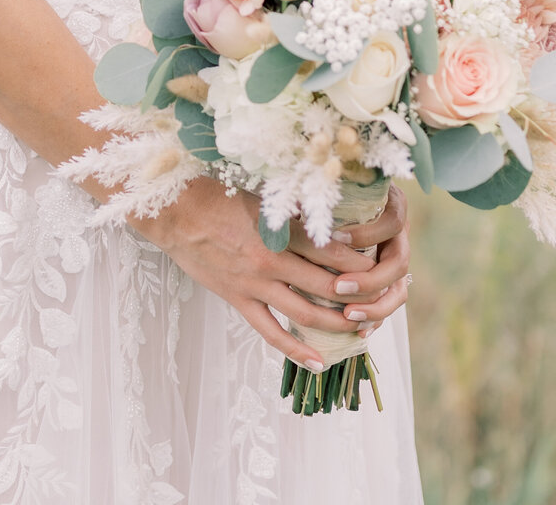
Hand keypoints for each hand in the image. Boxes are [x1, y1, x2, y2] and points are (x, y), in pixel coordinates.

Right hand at [139, 177, 394, 367]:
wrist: (175, 210)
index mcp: (279, 228)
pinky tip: (317, 362)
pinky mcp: (238, 299)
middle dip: (357, 295)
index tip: (380, 262)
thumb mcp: (261, 194)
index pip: (332, 249)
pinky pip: (270, 332)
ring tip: (361, 331)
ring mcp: (254, 284)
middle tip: (380, 301)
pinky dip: (295, 349)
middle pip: (326, 284)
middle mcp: (272, 259)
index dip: (360, 260)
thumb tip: (328, 214)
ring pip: (305, 313)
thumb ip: (294, 209)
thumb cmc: (218, 193)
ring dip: (336, 324)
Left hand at [286, 183, 410, 332]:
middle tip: (339, 287)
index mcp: (391, 205)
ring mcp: (395, 260)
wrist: (335, 209)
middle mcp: (398, 234)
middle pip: (400, 262)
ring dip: (376, 306)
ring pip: (399, 290)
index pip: (392, 221)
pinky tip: (359, 332)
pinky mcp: (388, 283)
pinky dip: (375, 319)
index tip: (337, 239)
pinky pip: (388, 306)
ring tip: (349, 316)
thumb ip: (319, 195)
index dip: (368, 233)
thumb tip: (298, 199)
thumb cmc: (324, 193)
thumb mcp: (324, 190)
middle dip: (370, 280)